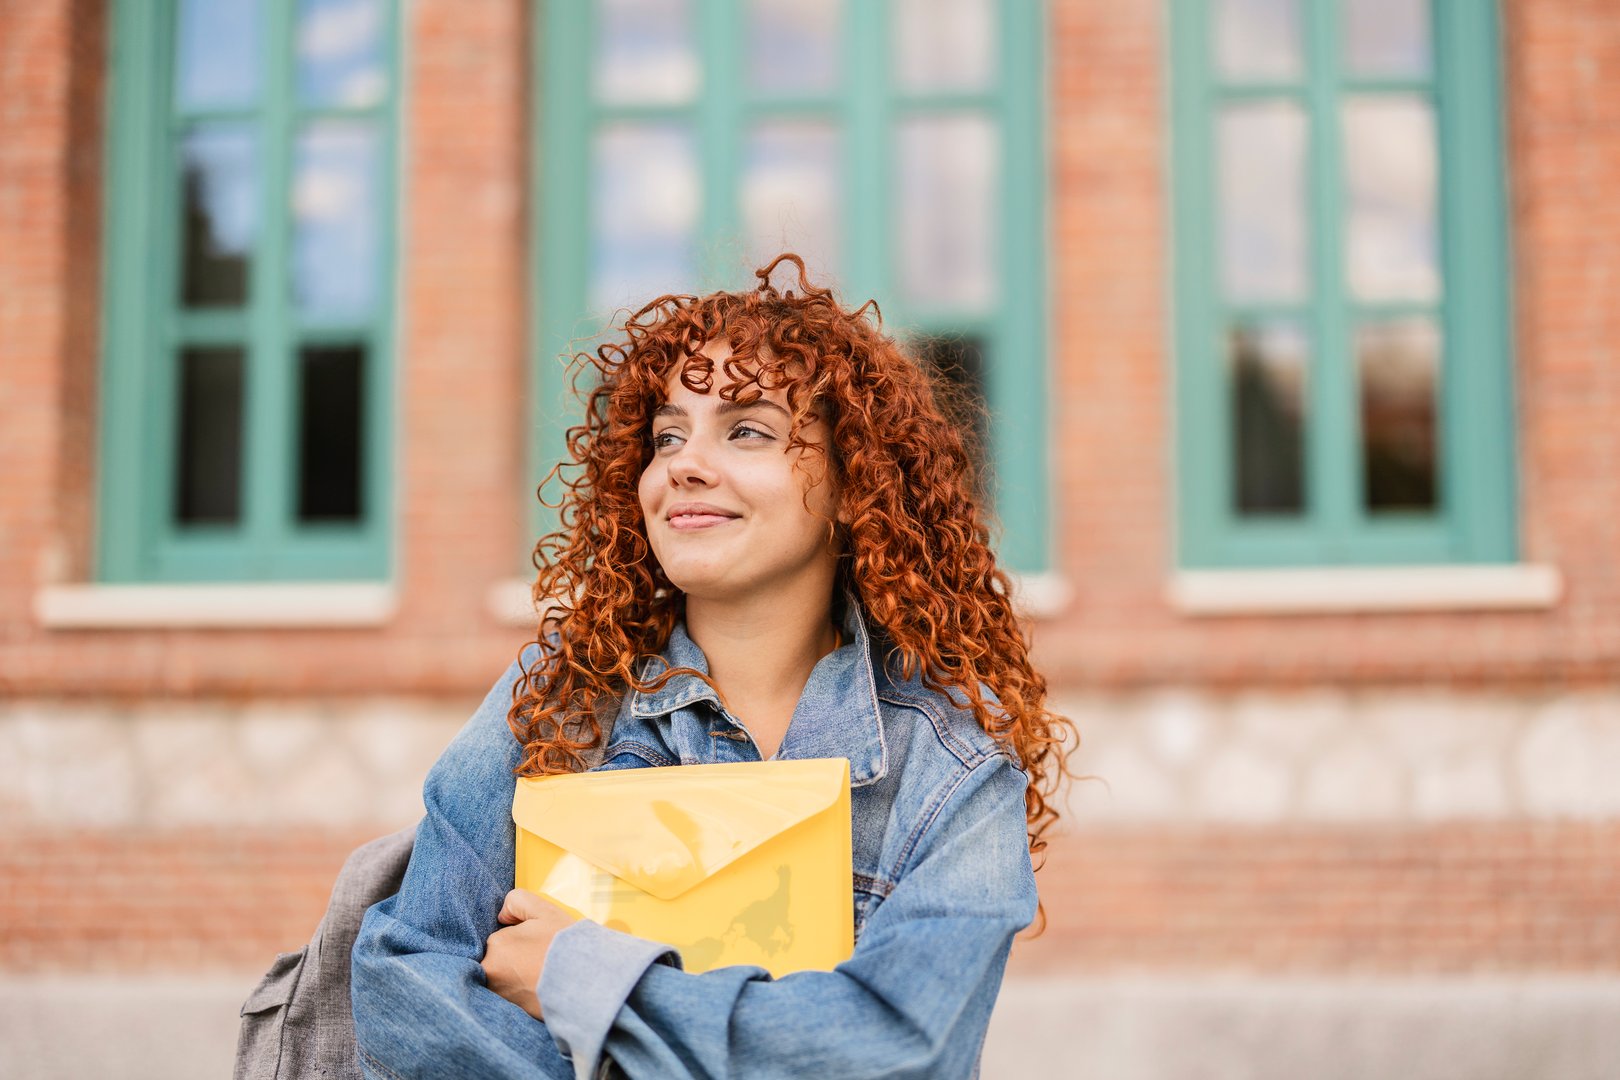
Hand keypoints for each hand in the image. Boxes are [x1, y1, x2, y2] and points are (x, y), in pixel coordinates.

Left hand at [482, 889, 576, 1019]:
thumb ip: (516, 900)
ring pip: (504, 981)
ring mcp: (500, 996)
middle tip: (539, 960)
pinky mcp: (511, 1013)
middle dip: (514, 960)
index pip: (499, 940)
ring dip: (517, 978)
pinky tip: (540, 989)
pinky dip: (523, 994)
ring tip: (541, 975)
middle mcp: (491, 973)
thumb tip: (501, 916)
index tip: (534, 945)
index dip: (517, 940)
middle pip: (498, 961)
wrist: (588, 983)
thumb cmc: (566, 944)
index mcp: (496, 945)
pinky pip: (512, 999)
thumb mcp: (544, 910)